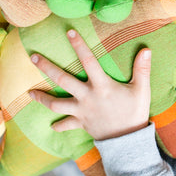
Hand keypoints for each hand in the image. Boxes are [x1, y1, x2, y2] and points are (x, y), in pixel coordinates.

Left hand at [29, 29, 151, 140]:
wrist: (128, 143)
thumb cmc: (135, 113)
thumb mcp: (142, 90)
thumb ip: (142, 69)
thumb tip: (146, 50)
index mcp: (101, 86)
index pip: (88, 61)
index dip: (79, 46)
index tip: (69, 32)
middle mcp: (87, 97)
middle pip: (63, 80)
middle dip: (47, 68)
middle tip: (33, 57)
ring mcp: (81, 111)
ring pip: (56, 104)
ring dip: (42, 98)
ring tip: (29, 92)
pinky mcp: (81, 124)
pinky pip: (66, 125)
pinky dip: (59, 125)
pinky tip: (52, 126)